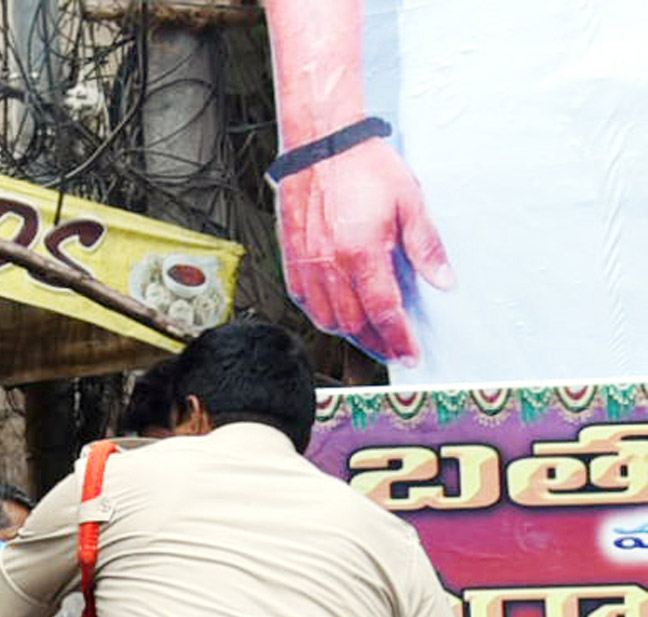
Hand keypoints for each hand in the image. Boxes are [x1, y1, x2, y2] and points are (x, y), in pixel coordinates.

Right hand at [276, 138, 454, 363]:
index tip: (410, 353)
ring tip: (369, 337)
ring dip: (350, 335)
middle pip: (354, 324)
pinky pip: (305, 302)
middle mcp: (330, 264)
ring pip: (326, 319)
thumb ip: (426, 246)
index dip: (398, 338)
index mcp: (361, 252)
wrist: (321, 144)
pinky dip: (322, 316)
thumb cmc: (361, 165)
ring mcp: (307, 264)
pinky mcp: (292, 259)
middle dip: (376, 344)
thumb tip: (443, 280)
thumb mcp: (409, 201)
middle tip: (394, 351)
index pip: (384, 311)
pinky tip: (337, 315)